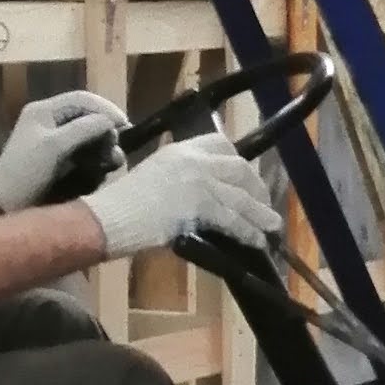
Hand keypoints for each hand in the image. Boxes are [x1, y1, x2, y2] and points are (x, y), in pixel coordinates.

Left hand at [0, 87, 127, 213]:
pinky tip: (104, 167)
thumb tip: (111, 121)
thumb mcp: (54, 147)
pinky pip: (84, 149)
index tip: (124, 125)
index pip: (82, 99)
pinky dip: (97, 155)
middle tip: (117, 147)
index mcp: (44, 110)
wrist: (5, 203)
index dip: (106, 108)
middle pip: (87, 114)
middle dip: (106, 129)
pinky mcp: (58, 157)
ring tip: (113, 161)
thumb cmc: (26, 171)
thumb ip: (83, 129)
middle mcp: (50, 120)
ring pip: (88, 133)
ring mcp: (54, 138)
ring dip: (104, 144)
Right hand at [85, 135, 282, 263]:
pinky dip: (247, 231)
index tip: (246, 175)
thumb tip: (193, 198)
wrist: (111, 215)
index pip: (219, 143)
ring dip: (259, 213)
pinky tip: (257, 241)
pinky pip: (232, 219)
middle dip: (255, 187)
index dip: (238, 160)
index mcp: (180, 150)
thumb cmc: (121, 203)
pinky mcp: (200, 205)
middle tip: (263, 204)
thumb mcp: (151, 177)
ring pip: (240, 197)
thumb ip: (176, 179)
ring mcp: (199, 181)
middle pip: (238, 169)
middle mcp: (194, 160)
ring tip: (272, 225)